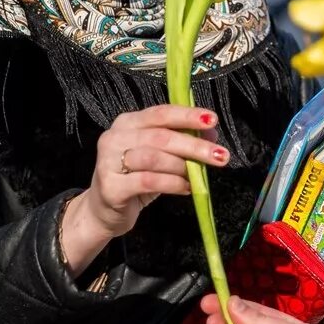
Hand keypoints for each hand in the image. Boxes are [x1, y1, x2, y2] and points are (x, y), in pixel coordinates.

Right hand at [60, 106, 226, 274]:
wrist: (103, 211)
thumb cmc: (134, 179)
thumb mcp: (160, 157)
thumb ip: (181, 141)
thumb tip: (211, 132)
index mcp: (127, 122)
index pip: (161, 113)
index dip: (187, 115)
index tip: (213, 120)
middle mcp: (114, 137)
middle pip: (161, 136)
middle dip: (194, 145)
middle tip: (220, 155)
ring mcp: (108, 161)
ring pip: (154, 158)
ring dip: (182, 166)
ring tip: (197, 176)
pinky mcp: (111, 186)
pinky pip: (148, 181)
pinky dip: (172, 184)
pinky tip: (186, 188)